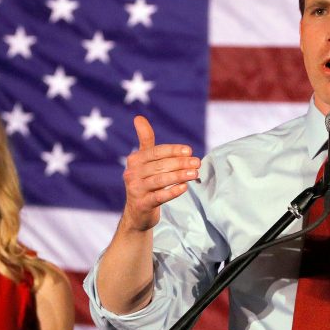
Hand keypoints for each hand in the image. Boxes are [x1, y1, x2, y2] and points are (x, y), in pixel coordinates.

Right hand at [121, 116, 200, 231]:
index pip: (156, 152)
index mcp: (134, 160)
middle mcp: (132, 174)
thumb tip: (138, 117)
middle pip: (160, 166)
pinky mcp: (142, 204)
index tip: (189, 150)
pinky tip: (185, 187)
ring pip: (160, 180)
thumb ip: (144, 140)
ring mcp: (136, 190)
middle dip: (180, 163)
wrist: (137, 212)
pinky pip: (159, 196)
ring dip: (179, 176)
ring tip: (195, 173)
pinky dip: (172, 192)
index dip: (173, 150)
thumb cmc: (145, 181)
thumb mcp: (143, 160)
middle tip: (197, 162)